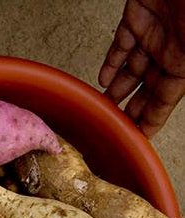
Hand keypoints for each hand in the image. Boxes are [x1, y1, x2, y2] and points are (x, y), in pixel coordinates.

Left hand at [100, 0, 184, 137]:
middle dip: (132, 110)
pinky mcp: (137, 19)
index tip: (138, 138)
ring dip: (118, 90)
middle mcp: (170, 52)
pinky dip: (111, 62)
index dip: (152, 121)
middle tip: (115, 129)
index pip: (165, 101)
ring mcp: (154, 36)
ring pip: (131, 70)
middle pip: (147, 89)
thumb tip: (174, 89)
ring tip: (103, 108)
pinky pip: (121, 45)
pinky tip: (104, 79)